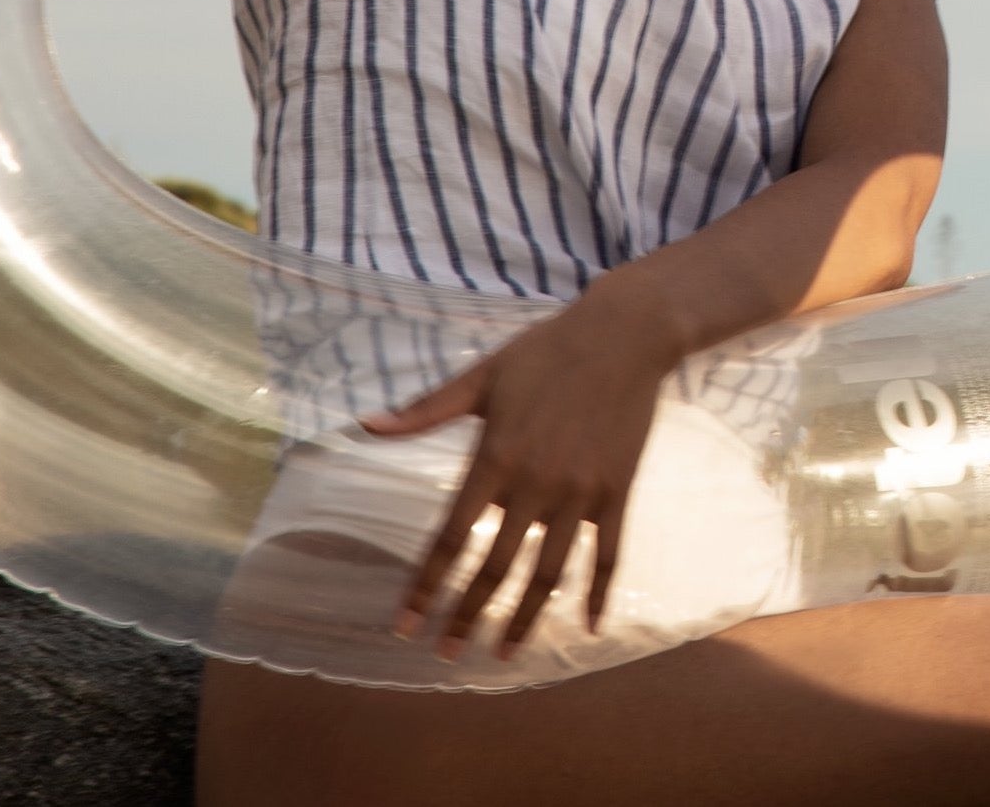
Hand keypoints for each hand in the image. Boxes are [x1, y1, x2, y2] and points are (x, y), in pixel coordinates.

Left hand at [358, 291, 672, 661]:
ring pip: (548, 574)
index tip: (405, 625)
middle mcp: (536, 484)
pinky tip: (588, 625)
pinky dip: (598, 593)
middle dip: (466, 616)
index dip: (426, 586)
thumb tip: (366, 426)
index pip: (452, 537)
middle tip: (445, 655)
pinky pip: (608, 555)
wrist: (623, 334)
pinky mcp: (616, 492)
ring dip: (523, 619)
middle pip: (495, 568)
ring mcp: (580, 493)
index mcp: (496, 457)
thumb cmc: (545, 351)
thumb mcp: (481, 376)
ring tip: (503, 654)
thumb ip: (426, 410)